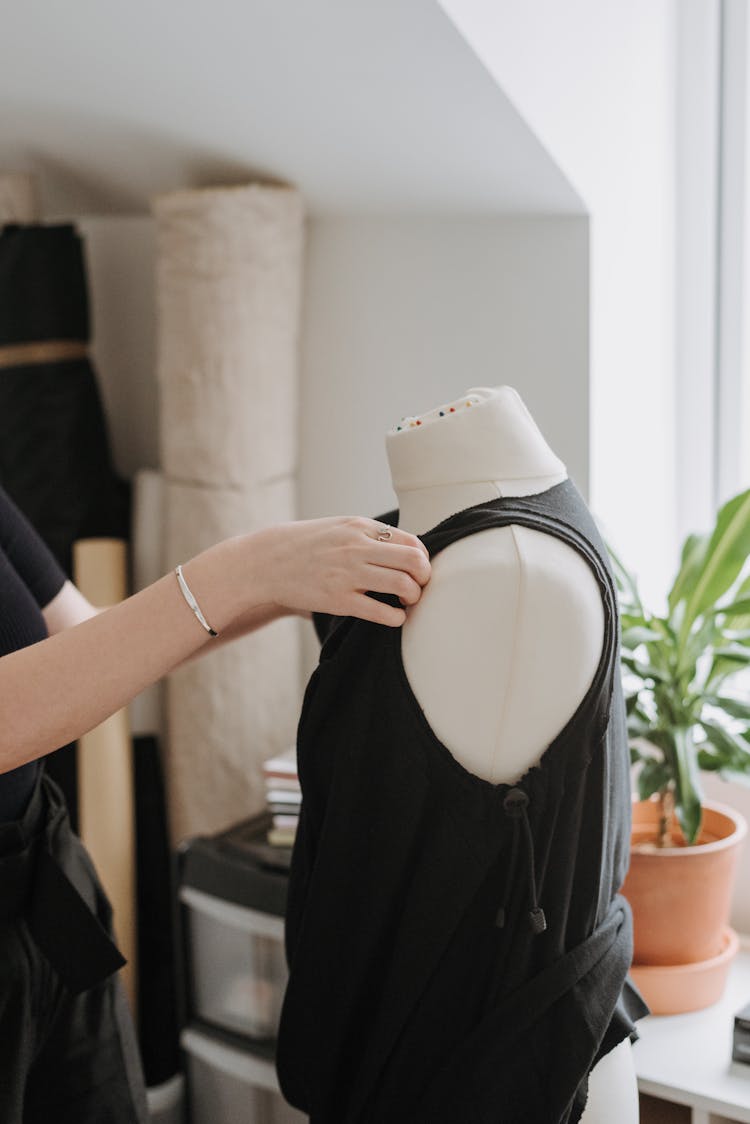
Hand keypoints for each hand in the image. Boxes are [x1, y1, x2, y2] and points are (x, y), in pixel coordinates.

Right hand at [251, 516, 430, 626]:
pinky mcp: (338, 600)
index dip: (423, 559)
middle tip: (418, 587)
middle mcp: (357, 548)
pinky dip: (396, 617)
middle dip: (424, 577)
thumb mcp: (338, 527)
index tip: (418, 570)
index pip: (411, 541)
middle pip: (414, 561)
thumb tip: (402, 549)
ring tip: (406, 602)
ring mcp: (348, 574)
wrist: (266, 563)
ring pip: (403, 585)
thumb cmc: (304, 546)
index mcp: (360, 527)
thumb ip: (368, 535)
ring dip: (413, 597)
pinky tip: (393, 617)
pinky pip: (381, 612)